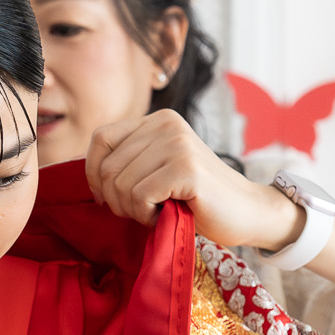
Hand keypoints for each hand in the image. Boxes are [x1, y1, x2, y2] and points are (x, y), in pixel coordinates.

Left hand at [84, 110, 302, 247]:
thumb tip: (87, 174)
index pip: (101, 139)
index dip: (94, 173)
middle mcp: (166, 124)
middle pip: (108, 166)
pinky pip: (140, 196)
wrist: (247, 212)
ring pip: (121, 184)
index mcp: (157, 120)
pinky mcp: (186, 168)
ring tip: (157, 212)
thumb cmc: (198, 197)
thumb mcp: (158, 168)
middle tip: (140, 211)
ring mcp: (177, 144)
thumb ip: (129, 161)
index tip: (106, 197)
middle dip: (116, 200)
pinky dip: (146, 215)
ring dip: (132, 210)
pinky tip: (166, 214)